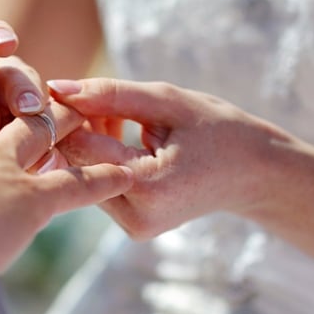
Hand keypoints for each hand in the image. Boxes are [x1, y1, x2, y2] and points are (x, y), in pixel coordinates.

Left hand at [47, 78, 290, 238]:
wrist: (257, 174)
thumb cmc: (219, 131)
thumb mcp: (167, 102)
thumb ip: (110, 95)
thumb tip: (57, 87)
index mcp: (147, 187)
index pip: (81, 147)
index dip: (67, 115)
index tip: (62, 90)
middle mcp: (135, 217)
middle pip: (77, 164)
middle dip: (76, 128)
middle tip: (87, 96)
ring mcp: (133, 226)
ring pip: (84, 175)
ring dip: (88, 141)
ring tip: (111, 112)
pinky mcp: (132, 226)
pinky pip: (99, 184)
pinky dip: (101, 156)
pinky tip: (116, 131)